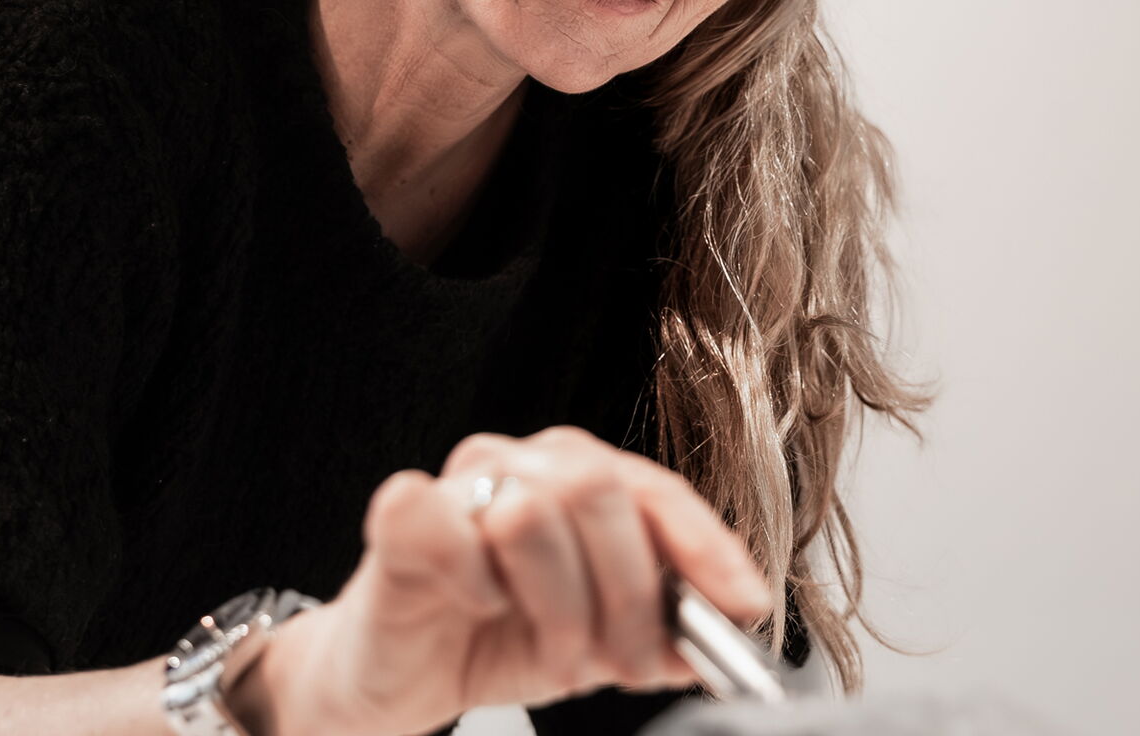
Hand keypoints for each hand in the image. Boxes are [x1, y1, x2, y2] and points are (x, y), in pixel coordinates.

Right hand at [271, 426, 774, 735]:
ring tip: (557, 655)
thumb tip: (721, 630)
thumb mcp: (599, 640)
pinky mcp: (400, 514)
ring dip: (559, 608)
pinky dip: (479, 583)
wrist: (401, 676)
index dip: (704, 546)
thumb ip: (661, 628)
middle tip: (626, 661)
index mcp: (578, 477)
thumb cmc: (494, 640)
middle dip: (629, 593)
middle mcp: (521, 463)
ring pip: (533, 514)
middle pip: (598, 491)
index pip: (655, 488)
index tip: (739, 606)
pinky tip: (480, 607)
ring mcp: (458, 482)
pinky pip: (452, 529)